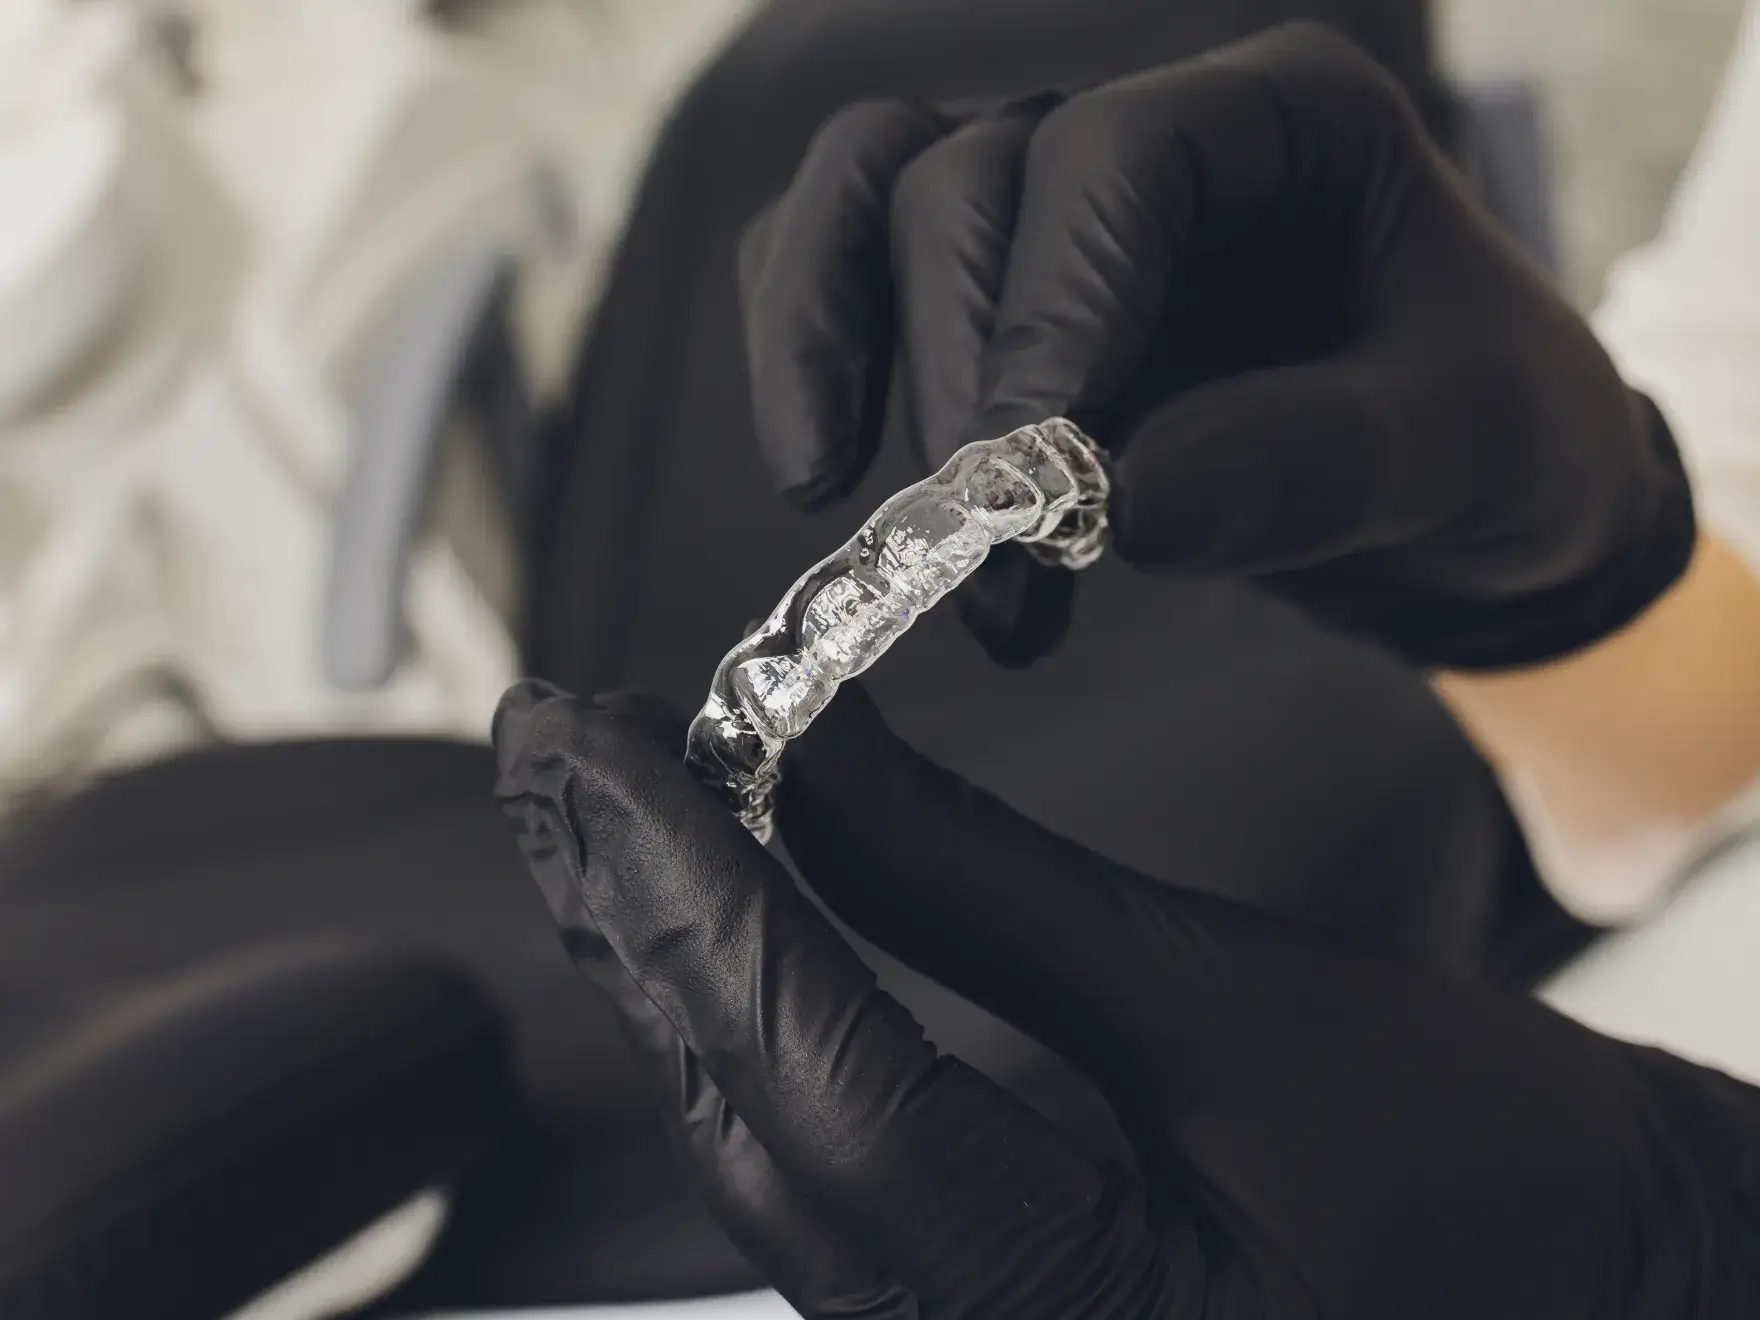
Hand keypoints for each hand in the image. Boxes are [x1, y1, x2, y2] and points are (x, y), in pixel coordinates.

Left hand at [494, 678, 1648, 1318]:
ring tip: (598, 803)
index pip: (807, 1080)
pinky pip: (825, 1171)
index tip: (582, 735)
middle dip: (636, 916)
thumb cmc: (1511, 1189)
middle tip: (548, 744)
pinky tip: (712, 920)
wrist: (1636, 1301)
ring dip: (676, 962)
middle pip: (749, 1123)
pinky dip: (757, 1025)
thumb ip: (991, 891)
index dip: (683, 885)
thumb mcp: (1238, 1010)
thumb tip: (809, 750)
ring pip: (763, 1148)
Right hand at [738, 22, 1693, 669]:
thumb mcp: (1462, 449)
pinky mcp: (981, 287)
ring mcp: (1043, 203)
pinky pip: (837, 264)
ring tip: (882, 534)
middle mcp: (1141, 135)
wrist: (1448, 497)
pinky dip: (808, 357)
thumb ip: (1318, 462)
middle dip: (958, 387)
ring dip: (839, 362)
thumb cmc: (1483, 441)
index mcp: (1283, 119)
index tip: (1043, 473)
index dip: (1052, 307)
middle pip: (959, 184)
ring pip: (863, 200)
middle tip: (1009, 575)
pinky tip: (836, 475)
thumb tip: (1127, 505)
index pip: (1115, 157)